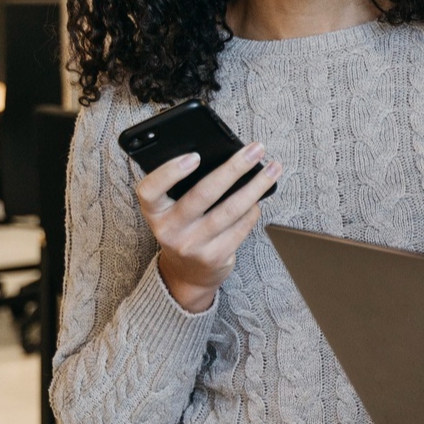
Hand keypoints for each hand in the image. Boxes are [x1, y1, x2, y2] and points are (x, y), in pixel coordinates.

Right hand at [135, 145, 281, 312]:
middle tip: (256, 150)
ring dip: (256, 186)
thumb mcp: (171, 211)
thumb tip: (227, 159)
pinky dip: (254, 209)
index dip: (170, 172)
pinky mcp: (215, 256)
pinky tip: (260, 197)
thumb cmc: (183, 229)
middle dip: (235, 168)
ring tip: (273, 169)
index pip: (149, 190)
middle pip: (204, 193)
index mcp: (154, 212)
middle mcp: (169, 229)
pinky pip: (241, 226)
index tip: (195, 156)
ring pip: (231, 209)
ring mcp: (192, 245)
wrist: (187, 273)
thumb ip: (184, 189)